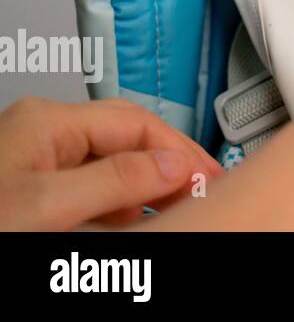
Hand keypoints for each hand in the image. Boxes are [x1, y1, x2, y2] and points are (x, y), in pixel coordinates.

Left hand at [0, 96, 224, 229]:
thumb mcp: (46, 207)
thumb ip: (114, 181)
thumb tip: (172, 165)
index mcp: (47, 123)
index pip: (136, 124)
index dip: (180, 150)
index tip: (211, 179)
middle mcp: (41, 136)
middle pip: (126, 140)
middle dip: (168, 165)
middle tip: (204, 194)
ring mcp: (33, 164)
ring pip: (109, 167)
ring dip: (146, 189)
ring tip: (178, 211)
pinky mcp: (28, 194)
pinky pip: (88, 190)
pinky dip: (118, 207)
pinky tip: (133, 225)